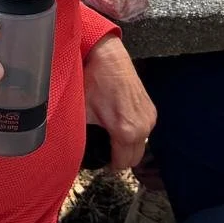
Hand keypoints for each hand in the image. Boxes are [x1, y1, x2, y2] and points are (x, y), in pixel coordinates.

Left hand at [83, 38, 155, 171]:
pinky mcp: (151, 109)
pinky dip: (135, 132)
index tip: (101, 161)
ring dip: (128, 145)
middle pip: (134, 159)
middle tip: (106, 151)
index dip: (110, 165)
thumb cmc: (95, 81)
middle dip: (120, 157)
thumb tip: (72, 150)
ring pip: (141, 145)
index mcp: (126, 132)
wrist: (109, 57)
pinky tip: (121, 122)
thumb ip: (81, 136)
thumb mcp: (83, 112)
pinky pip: (145, 130)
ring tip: (112, 135)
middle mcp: (143, 127)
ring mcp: (149, 118)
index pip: (122, 164)